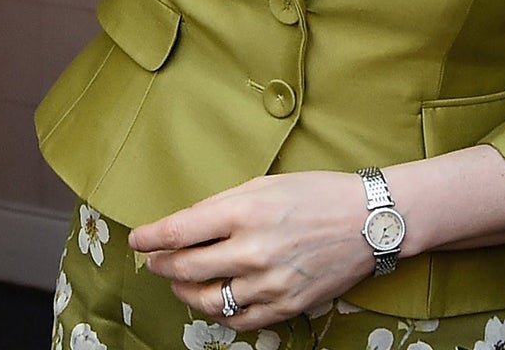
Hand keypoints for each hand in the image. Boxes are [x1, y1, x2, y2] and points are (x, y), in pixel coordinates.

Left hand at [127, 171, 377, 328]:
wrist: (367, 221)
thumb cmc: (314, 194)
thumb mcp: (261, 184)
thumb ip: (221, 206)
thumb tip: (186, 224)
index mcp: (242, 213)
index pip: (177, 232)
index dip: (148, 238)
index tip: (136, 240)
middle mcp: (253, 251)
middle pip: (185, 267)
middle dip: (160, 264)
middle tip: (153, 261)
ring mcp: (270, 283)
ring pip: (208, 299)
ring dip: (185, 291)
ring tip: (178, 281)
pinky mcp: (287, 305)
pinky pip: (241, 320)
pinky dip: (219, 313)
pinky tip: (213, 300)